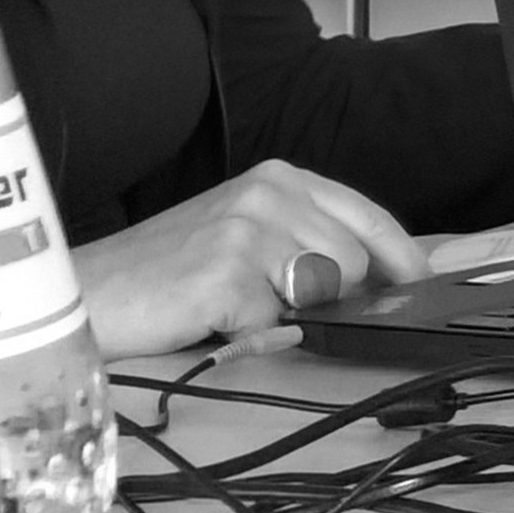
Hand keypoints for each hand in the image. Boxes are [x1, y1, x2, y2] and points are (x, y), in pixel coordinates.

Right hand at [70, 159, 425, 357]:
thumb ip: (309, 243)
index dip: (404, 256)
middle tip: (267, 300)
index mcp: (279, 178)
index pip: (368, 215)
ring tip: (234, 303)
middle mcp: (268, 192)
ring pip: (327, 292)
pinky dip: (249, 334)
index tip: (425, 285)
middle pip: (356, 263)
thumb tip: (382, 281)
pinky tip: (210, 317)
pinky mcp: (228, 273)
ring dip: (287, 313)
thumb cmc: (168, 272)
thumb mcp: (245, 236)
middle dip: (329, 296)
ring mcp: (248, 229)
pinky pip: (277, 324)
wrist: (88, 292)